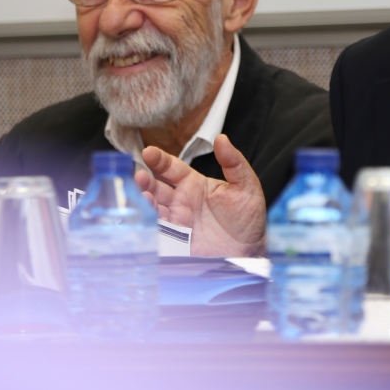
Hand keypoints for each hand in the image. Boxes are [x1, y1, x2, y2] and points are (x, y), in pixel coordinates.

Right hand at [135, 134, 266, 256]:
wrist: (250, 250)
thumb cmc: (248, 217)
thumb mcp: (246, 186)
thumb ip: (234, 162)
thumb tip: (222, 138)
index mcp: (194, 184)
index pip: (172, 168)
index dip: (160, 160)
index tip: (149, 152)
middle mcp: (181, 200)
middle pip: (157, 187)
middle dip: (145, 181)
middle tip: (140, 176)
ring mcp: (176, 220)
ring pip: (153, 207)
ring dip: (144, 201)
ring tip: (142, 196)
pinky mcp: (175, 239)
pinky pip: (157, 229)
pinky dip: (149, 223)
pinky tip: (147, 217)